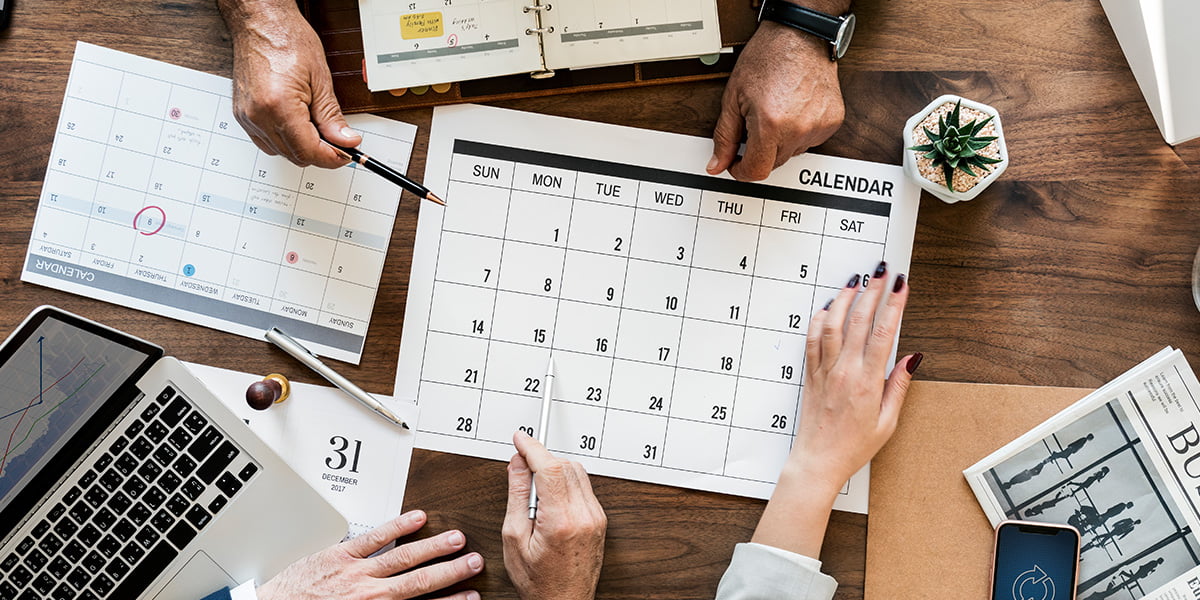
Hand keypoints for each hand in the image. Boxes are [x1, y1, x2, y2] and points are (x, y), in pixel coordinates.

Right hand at [220, 0, 359, 167]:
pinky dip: (284, 141)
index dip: (332, 158)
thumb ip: (332, 116)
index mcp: (278, 105)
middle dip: (320, 153)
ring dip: (302, 148)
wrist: (260, 23)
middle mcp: (258, 115)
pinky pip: (265, 142)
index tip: (347, 154)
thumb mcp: (320, 79)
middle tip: (339, 141)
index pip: (308, 151)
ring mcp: (247, 116)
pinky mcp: (242, 115)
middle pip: (295, 156)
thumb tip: (346, 141)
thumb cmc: (286, 39)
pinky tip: (297, 125)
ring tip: (317, 128)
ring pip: (280, 153)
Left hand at [256, 510, 483, 599]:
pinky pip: (373, 538)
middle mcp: (369, 594)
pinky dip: (397, 526)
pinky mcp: (339, 555)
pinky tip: (417, 518)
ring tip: (457, 539)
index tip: (471, 595)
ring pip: (403, 557)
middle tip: (475, 561)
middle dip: (451, 571)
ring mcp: (355, 572)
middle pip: (420, 579)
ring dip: (433, 547)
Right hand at [502, 432, 606, 599]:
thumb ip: (517, 495)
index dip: (532, 447)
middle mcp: (585, 515)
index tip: (520, 438)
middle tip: (521, 472)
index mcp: (561, 520)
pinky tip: (550, 502)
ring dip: (554, 471)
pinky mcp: (600, 520)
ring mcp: (596, 517)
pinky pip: (583, 487)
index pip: (549, 467)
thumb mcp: (514, 538)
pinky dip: (565, 483)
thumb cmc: (537, 581)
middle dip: (542, 460)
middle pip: (565, 465)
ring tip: (535, 496)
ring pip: (577, 472)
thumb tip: (517, 464)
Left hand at [707, 21, 844, 180]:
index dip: (741, 171)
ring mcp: (819, 126)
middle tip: (754, 124)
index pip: (756, 171)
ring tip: (776, 111)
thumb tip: (717, 164)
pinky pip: (811, 140)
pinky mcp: (833, 121)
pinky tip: (793, 110)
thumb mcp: (733, 97)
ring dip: (781, 141)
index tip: (737, 163)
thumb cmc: (768, 57)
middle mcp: (798, 128)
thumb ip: (724, 136)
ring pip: (793, 152)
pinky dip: (799, 131)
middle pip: (774, 163)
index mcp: (770, 124)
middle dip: (760, 151)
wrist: (800, 35)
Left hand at [750, 264, 919, 556]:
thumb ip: (899, 386)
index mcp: (866, 383)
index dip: (893, 305)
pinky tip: (827, 307)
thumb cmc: (854, 447)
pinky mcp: (811, 374)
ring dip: (843, 299)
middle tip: (882, 270)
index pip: (882, 333)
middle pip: (857, 321)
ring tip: (855, 280)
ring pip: (831, 324)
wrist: (817, 461)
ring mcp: (824, 371)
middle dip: (872, 291)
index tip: (901, 285)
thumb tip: (913, 357)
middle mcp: (843, 371)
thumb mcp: (887, 422)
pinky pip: (813, 340)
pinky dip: (819, 319)